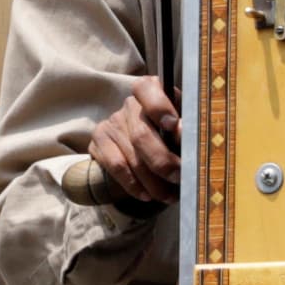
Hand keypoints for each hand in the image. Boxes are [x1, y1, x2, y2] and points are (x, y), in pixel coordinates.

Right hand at [85, 74, 180, 205]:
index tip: (173, 125)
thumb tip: (183, 133)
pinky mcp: (99, 141)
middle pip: (141, 135)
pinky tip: (147, 195)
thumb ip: (185, 128)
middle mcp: (130, 105)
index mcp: (152, 91)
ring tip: (169, 195)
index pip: (148, 89)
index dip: (159, 106)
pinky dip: (134, 185)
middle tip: (179, 178)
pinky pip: (117, 168)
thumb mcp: (181, 126)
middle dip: (162, 162)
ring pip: (131, 158)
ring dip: (153, 182)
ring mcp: (112, 123)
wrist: (141, 146)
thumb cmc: (170, 134)